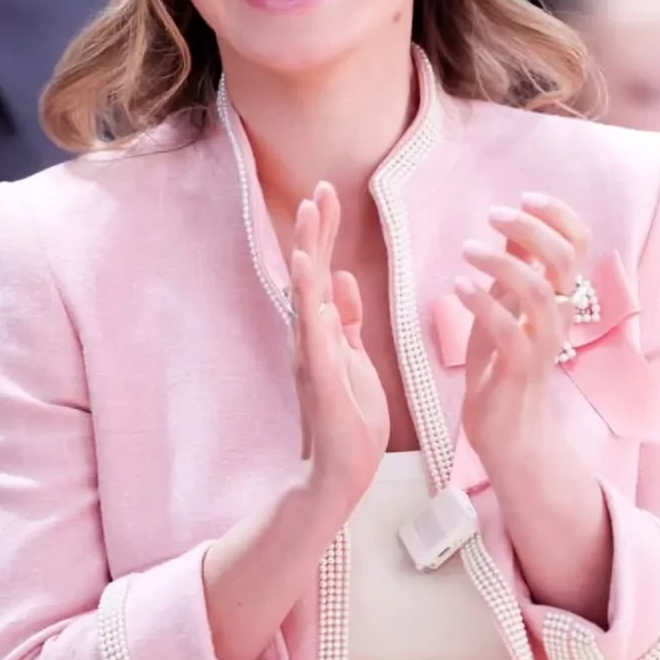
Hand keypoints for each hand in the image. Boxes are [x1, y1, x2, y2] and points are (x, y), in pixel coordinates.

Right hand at [291, 183, 388, 509]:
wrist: (343, 471)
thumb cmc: (350, 416)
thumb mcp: (354, 356)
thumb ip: (346, 318)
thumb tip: (341, 276)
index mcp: (322, 328)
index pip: (321, 268)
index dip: (324, 231)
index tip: (328, 193)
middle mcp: (310, 334)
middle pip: (309, 271)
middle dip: (315, 229)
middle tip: (320, 188)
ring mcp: (311, 354)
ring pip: (305, 293)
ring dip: (307, 251)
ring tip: (309, 213)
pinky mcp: (319, 376)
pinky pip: (313, 332)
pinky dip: (309, 301)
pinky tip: (309, 273)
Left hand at [455, 193, 590, 464]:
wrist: (507, 430)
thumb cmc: (503, 361)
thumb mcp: (506, 303)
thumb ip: (514, 265)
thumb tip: (512, 220)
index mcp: (560, 295)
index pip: (580, 244)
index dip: (559, 215)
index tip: (526, 196)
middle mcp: (559, 317)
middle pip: (565, 261)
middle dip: (531, 229)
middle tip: (493, 213)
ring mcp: (541, 344)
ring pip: (538, 293)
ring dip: (501, 262)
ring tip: (467, 250)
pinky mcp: (517, 370)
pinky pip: (509, 331)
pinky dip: (483, 303)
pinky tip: (459, 286)